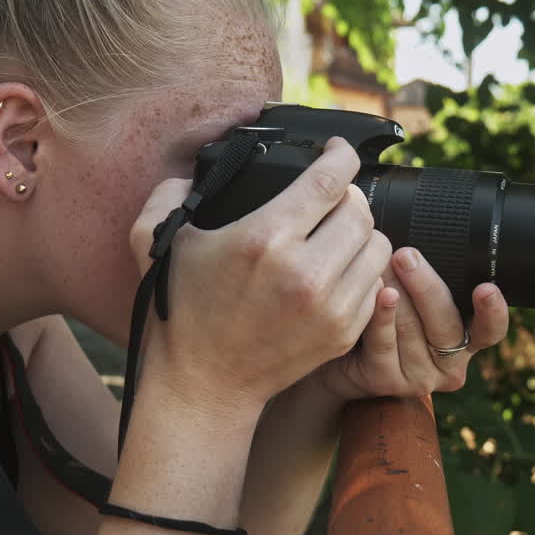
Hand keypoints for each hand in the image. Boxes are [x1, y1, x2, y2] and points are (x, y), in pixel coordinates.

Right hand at [128, 137, 392, 417]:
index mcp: (264, 239)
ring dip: (361, 233)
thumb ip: (170, 190)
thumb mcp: (155, 241)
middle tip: (330, 198)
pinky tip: (340, 269)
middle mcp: (305, 271)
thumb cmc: (181, 310)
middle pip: (360, 209)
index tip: (337, 150)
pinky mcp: (344, 332)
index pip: (329, 179)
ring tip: (337, 233)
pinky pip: (377, 283)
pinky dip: (363, 270)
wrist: (205, 383)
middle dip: (347, 195)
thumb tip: (196, 168)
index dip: (341, 154)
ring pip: (378, 244)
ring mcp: (330, 306)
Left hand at [309, 246, 509, 401]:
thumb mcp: (416, 297)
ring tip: (381, 262)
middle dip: (426, 286)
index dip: (493, 311)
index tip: (486, 288)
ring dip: (396, 291)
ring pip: (412, 330)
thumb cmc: (387, 315)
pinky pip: (384, 343)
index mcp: (468, 338)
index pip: (491, 330)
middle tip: (406, 256)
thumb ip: (429, 278)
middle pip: (446, 325)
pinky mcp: (386, 382)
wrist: (343, 356)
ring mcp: (418, 377)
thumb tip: (428, 226)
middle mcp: (449, 363)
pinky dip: (380, 314)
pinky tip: (375, 293)